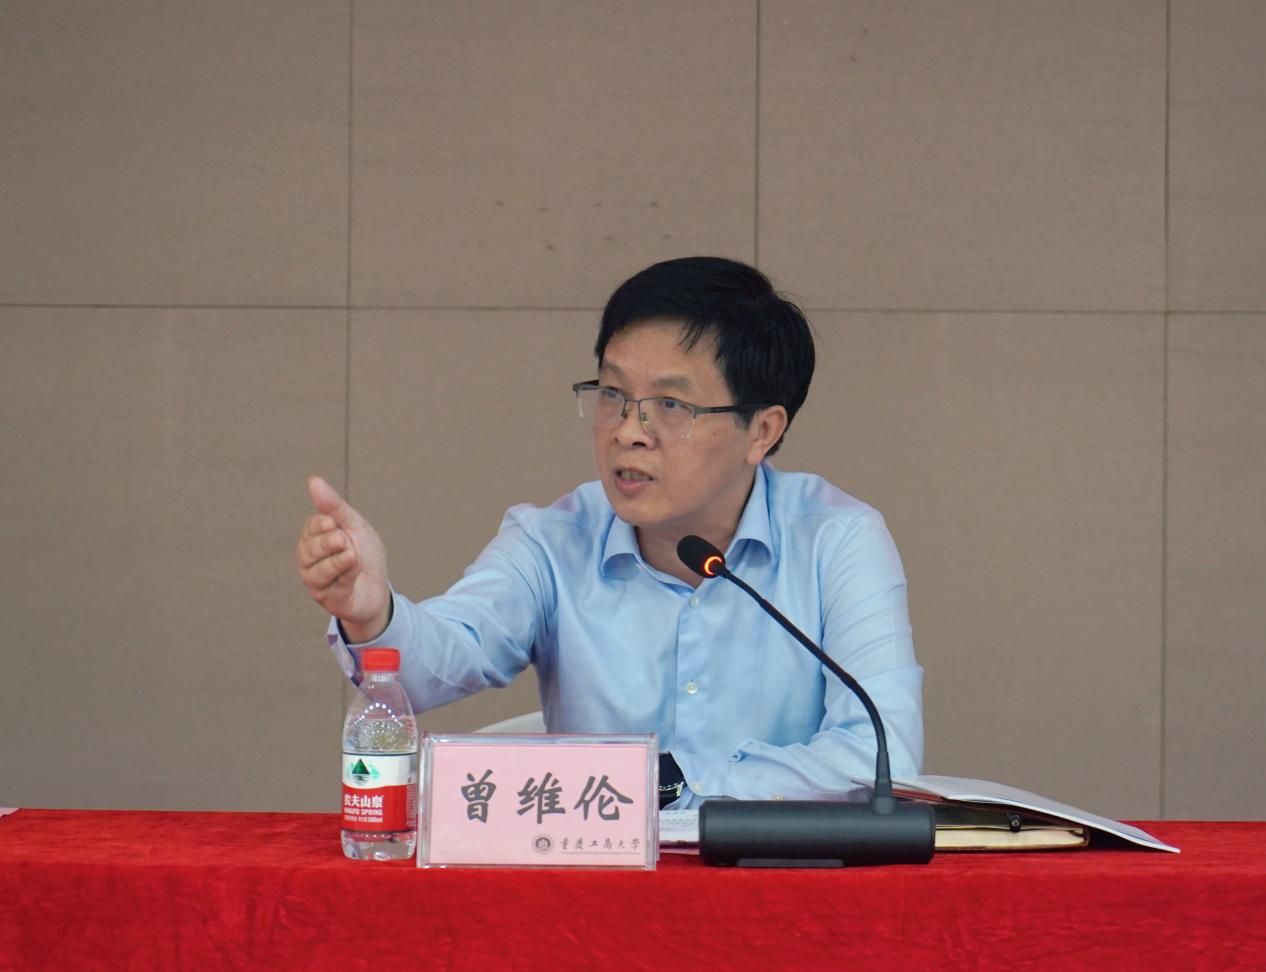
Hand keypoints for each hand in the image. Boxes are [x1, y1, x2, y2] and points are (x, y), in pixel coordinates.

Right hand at [296, 475, 391, 642]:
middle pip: (308, 549)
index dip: (321, 524)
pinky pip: (332, 586)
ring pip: (316, 570)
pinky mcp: (329, 600)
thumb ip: (333, 506)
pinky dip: (346, 574)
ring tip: (353, 555)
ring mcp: (316, 582)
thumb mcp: (354, 525)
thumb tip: (313, 480)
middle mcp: (309, 562)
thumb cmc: (365, 555)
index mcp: (314, 540)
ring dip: (339, 560)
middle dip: (329, 542)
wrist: (380, 587)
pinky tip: (354, 569)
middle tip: (345, 540)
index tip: (334, 523)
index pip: (310, 528)